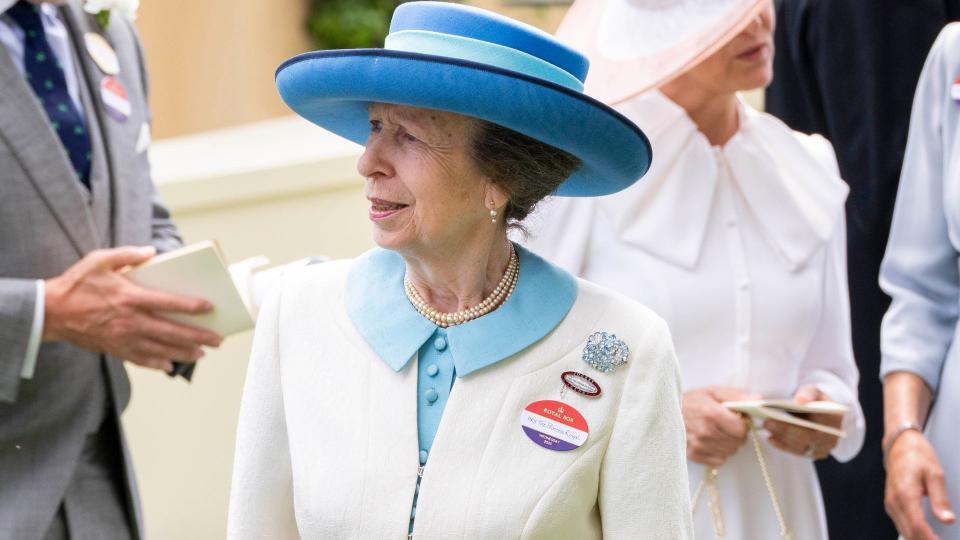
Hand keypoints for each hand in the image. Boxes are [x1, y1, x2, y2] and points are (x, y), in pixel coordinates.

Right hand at [43, 246, 222, 372]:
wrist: (50, 312)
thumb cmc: (77, 284)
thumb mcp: (99, 260)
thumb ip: (127, 255)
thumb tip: (152, 252)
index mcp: (129, 297)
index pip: (168, 303)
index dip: (191, 306)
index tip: (210, 308)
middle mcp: (130, 321)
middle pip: (171, 331)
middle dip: (197, 337)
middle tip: (218, 340)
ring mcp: (122, 338)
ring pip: (160, 349)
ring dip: (183, 353)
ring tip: (202, 354)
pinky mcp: (114, 349)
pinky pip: (140, 360)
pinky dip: (157, 364)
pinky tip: (170, 366)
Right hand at [682, 386, 755, 466]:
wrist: (665, 412)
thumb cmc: (691, 401)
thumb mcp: (713, 391)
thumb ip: (737, 396)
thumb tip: (760, 400)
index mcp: (713, 414)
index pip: (743, 429)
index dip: (743, 424)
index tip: (736, 418)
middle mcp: (706, 432)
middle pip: (738, 442)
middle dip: (737, 434)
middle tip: (726, 425)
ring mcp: (699, 446)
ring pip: (730, 452)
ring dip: (728, 443)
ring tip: (717, 432)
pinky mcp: (694, 455)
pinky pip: (719, 460)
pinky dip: (718, 452)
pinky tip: (710, 441)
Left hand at [763, 385, 839, 459]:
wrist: (820, 413)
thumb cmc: (814, 400)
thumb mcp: (814, 391)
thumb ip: (808, 393)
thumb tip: (799, 401)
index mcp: (835, 418)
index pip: (818, 421)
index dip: (797, 420)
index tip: (775, 416)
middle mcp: (833, 436)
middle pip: (808, 437)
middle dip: (785, 430)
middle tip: (766, 422)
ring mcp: (824, 448)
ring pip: (802, 447)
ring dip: (782, 438)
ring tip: (766, 428)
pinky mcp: (815, 454)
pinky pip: (798, 452)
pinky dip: (783, 445)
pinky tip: (770, 438)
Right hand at [885, 430, 954, 539]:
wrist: (900, 445)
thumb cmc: (916, 455)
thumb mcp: (935, 474)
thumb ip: (940, 499)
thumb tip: (947, 519)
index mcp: (904, 495)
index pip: (917, 527)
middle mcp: (894, 502)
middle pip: (909, 534)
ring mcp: (890, 504)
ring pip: (904, 532)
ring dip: (919, 539)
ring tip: (936, 539)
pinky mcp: (891, 505)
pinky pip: (901, 526)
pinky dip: (913, 534)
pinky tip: (925, 535)